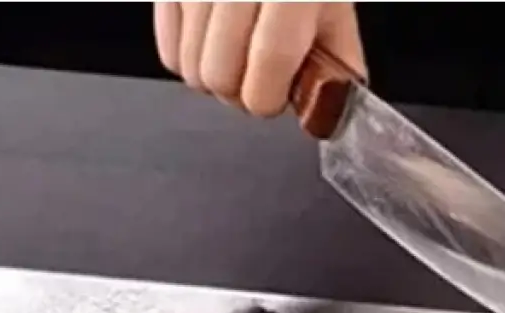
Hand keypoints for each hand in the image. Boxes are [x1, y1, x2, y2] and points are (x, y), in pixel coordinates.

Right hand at [154, 2, 364, 116]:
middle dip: (241, 91)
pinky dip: (190, 59)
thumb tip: (326, 110)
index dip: (270, 96)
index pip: (269, 63)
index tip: (278, 95)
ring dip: (216, 77)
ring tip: (238, 52)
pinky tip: (213, 41)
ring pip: (191, 71)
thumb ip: (336, 60)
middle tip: (260, 73)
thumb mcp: (334, 4)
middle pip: (219, 78)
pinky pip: (168, 54)